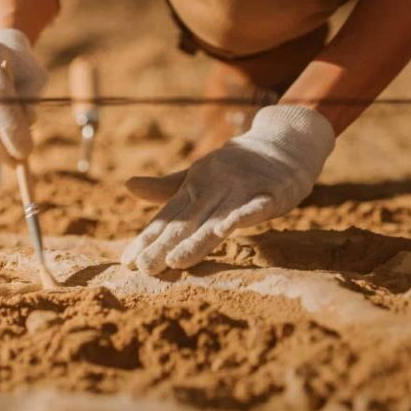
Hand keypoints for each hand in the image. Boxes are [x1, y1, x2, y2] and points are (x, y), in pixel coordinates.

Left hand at [122, 105, 334, 274]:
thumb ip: (167, 188)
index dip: (148, 239)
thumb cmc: (237, 165)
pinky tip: (225, 231)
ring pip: (216, 220)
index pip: (168, 218)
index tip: (127, 262)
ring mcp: (242, 189)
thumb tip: (127, 186)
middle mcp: (214, 187)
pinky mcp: (270, 192)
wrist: (283, 142)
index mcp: (195, 186)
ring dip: (196, 241)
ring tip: (175, 261)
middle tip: (144, 268)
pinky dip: (241, 217)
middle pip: (187, 222)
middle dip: (165, 246)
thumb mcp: (199, 175)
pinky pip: (255, 207)